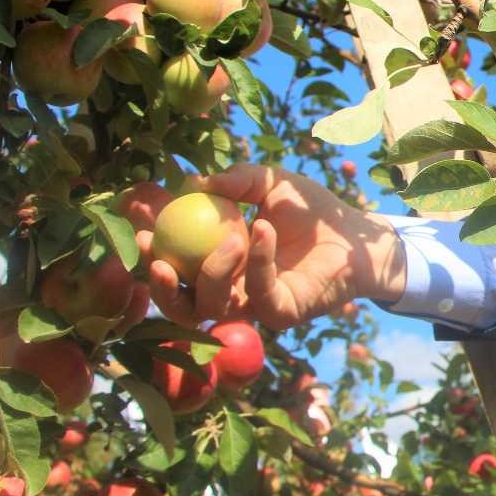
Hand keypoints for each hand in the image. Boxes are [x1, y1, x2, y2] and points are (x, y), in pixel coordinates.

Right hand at [130, 165, 405, 329]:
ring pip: (210, 305)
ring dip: (212, 268)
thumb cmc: (311, 209)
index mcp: (213, 262)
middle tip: (154, 243)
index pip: (170, 259)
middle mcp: (227, 289)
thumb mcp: (270, 182)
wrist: (357, 232)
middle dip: (157, 277)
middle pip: (177, 300)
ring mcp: (252, 306)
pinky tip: (262, 229)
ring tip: (233, 233)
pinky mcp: (281, 314)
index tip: (137, 211)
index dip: (148, 241)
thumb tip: (193, 183)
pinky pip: (258, 295)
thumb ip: (236, 180)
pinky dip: (257, 260)